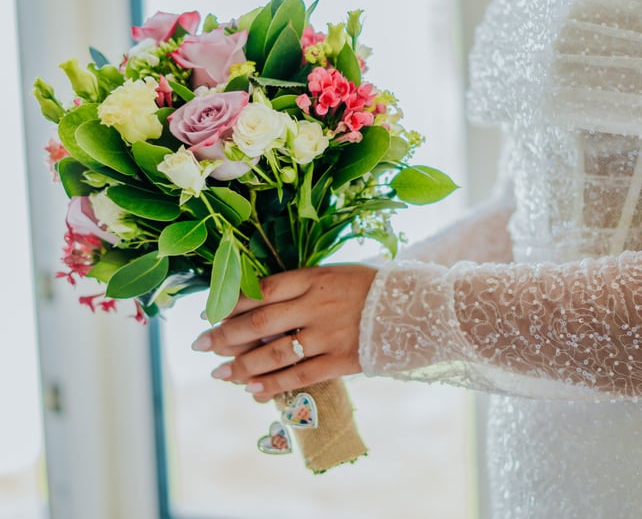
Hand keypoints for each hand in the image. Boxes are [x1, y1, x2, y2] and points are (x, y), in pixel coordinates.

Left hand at [191, 264, 377, 401]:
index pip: (263, 289)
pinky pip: (299, 377)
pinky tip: (252, 391)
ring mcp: (329, 335)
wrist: (416, 308)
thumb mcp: (335, 275)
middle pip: (260, 323)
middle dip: (224, 335)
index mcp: (315, 278)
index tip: (209, 311)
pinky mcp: (341, 361)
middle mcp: (317, 305)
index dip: (231, 301)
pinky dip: (272, 385)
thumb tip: (257, 303)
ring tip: (220, 373)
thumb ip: (300, 287)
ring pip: (274, 354)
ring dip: (241, 366)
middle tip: (201, 344)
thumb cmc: (370, 288)